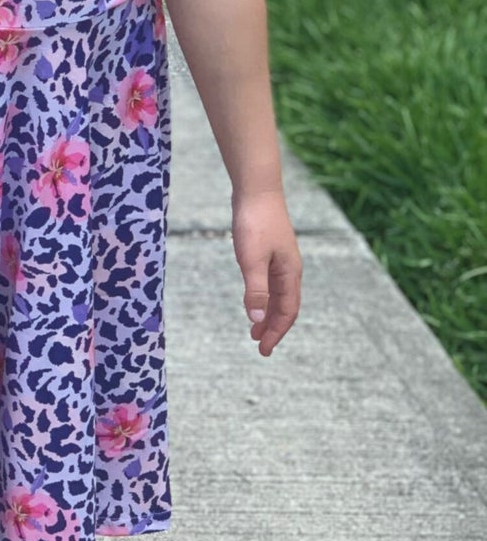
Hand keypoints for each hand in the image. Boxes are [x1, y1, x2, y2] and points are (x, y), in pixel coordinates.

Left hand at [231, 189, 301, 355]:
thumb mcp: (251, 260)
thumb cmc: (254, 223)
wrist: (256, 190)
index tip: (264, 350)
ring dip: (268, 314)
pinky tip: (254, 300)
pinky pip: (271, 283)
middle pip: (285, 306)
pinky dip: (264, 297)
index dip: (277, 332)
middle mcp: (289, 269)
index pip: (288, 312)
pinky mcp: (270, 251)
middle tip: (259, 346)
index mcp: (289, 273)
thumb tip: (258, 320)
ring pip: (278, 295)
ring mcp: (281, 260)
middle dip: (274, 327)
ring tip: (255, 330)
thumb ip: (255, 290)